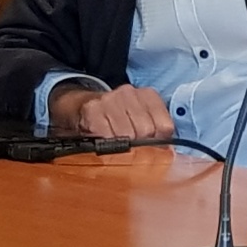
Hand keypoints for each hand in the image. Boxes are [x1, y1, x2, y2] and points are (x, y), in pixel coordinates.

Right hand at [50, 83, 173, 140]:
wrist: (79, 104)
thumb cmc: (115, 115)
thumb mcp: (139, 117)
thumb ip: (155, 131)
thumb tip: (167, 153)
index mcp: (148, 95)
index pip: (165, 126)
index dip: (159, 142)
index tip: (151, 148)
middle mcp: (130, 93)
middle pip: (146, 131)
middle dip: (140, 146)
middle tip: (130, 149)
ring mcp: (110, 100)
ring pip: (127, 136)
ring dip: (121, 147)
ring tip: (115, 145)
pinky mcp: (92, 109)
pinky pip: (105, 136)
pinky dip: (105, 145)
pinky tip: (102, 141)